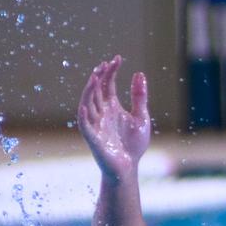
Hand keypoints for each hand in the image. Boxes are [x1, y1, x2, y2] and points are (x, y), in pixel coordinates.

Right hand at [78, 55, 150, 179]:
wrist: (129, 166)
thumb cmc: (134, 144)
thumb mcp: (141, 117)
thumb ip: (139, 97)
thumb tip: (139, 74)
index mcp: (112, 106)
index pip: (108, 84)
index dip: (111, 71)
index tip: (117, 58)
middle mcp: (101, 112)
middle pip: (97, 90)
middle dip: (100, 76)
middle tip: (106, 63)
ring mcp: (95, 123)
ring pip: (88, 102)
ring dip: (90, 89)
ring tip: (96, 76)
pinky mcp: (92, 136)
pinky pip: (84, 123)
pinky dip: (84, 113)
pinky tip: (86, 103)